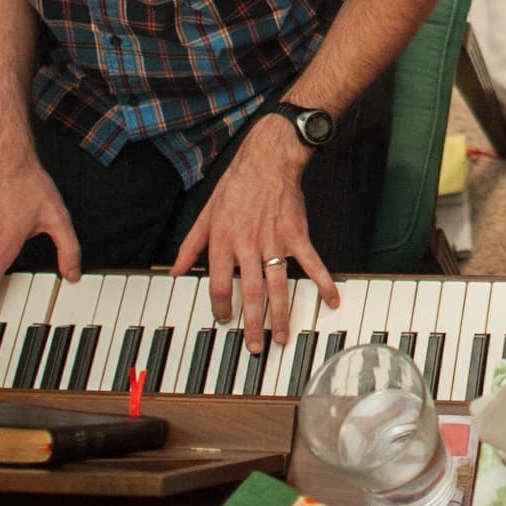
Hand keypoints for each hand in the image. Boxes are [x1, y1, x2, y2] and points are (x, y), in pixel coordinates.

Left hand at [173, 118, 335, 344]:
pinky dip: (323, 282)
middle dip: (252, 324)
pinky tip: (331, 300)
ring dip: (281, 314)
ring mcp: (274, 242)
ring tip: (283, 337)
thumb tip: (174, 270)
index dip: (220, 308)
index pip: (219, 285)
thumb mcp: (205, 214)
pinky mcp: (297, 235)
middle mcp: (247, 245)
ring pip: (277, 286)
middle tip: (255, 346)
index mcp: (223, 242)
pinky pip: (311, 263)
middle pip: (249, 294)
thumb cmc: (236, 185)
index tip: (224, 320)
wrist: (268, 159)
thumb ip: (190, 245)